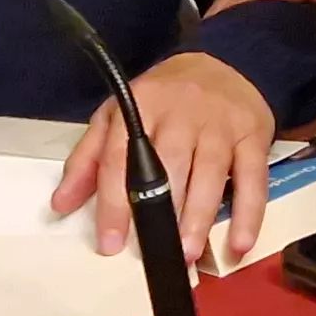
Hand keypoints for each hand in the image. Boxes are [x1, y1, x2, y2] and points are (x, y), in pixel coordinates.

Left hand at [53, 52, 276, 258]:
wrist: (226, 62)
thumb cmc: (165, 98)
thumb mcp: (118, 114)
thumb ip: (89, 159)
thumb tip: (61, 204)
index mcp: (141, 106)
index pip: (122, 158)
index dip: (114, 203)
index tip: (110, 243)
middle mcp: (182, 112)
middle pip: (171, 165)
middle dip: (162, 212)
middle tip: (157, 252)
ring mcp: (221, 123)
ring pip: (212, 173)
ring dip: (200, 217)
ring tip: (189, 253)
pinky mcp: (253, 134)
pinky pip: (254, 177)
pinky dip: (249, 213)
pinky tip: (239, 243)